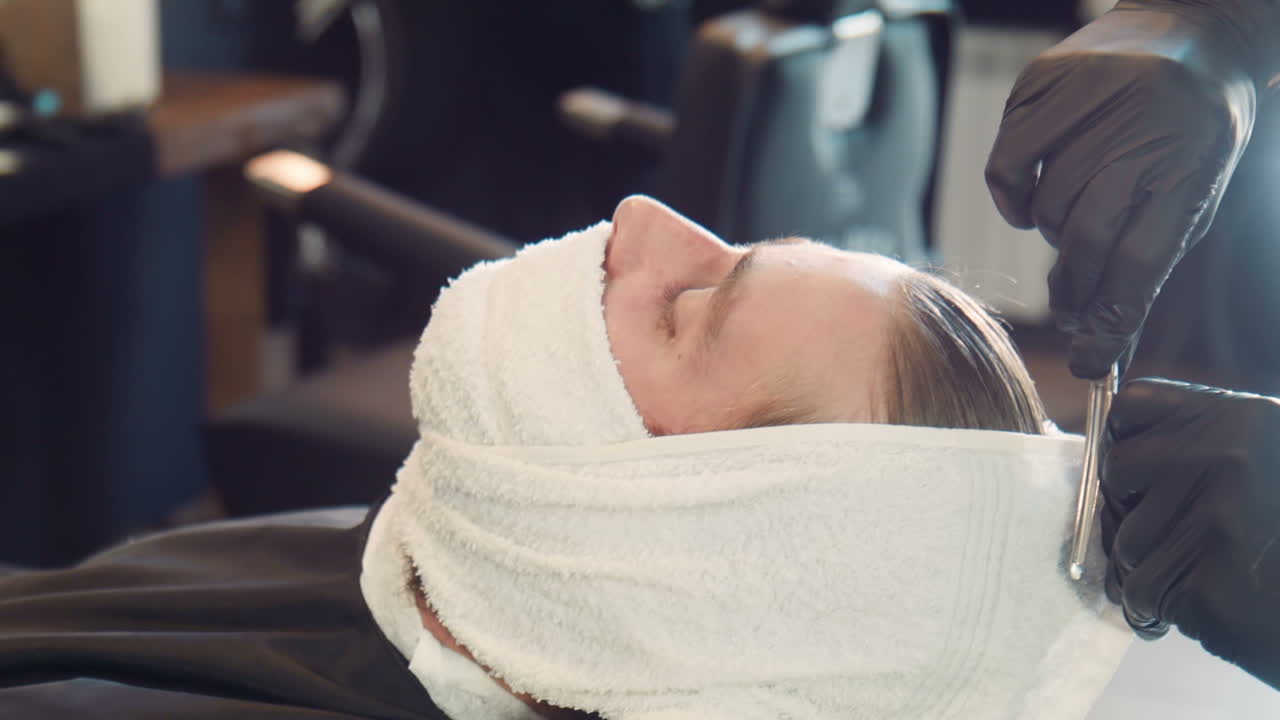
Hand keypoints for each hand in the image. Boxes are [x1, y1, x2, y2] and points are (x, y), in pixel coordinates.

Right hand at [985, 1, 1260, 378]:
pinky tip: (1036, 195)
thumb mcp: (1193, 192)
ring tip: (1076, 217)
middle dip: (1077, 286)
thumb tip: (1105, 348)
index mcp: (1192, 159)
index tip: (1090, 359)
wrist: (1192, 31)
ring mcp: (1089, 97)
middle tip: (1074, 304)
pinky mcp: (1043, 85)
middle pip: (1087, 238)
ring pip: (1047, 208)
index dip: (1111, 318)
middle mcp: (1142, 123)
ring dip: (1055, 232)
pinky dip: (1015, 200)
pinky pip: (1006, 172)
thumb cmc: (1192, 128)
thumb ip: (1148, 263)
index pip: (1142, 259)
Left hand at [1102, 378, 1279, 689]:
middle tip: (1163, 535)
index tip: (1138, 473)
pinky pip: (1140, 591)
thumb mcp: (1266, 456)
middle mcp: (1223, 459)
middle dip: (1130, 507)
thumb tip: (1122, 450)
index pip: (1133, 407)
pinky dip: (1157, 607)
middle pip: (1118, 470)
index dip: (1127, 440)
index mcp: (1239, 419)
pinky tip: (1198, 605)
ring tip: (1194, 575)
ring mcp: (1214, 521)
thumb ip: (1205, 442)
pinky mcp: (1205, 583)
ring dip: (1148, 565)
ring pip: (1125, 540)